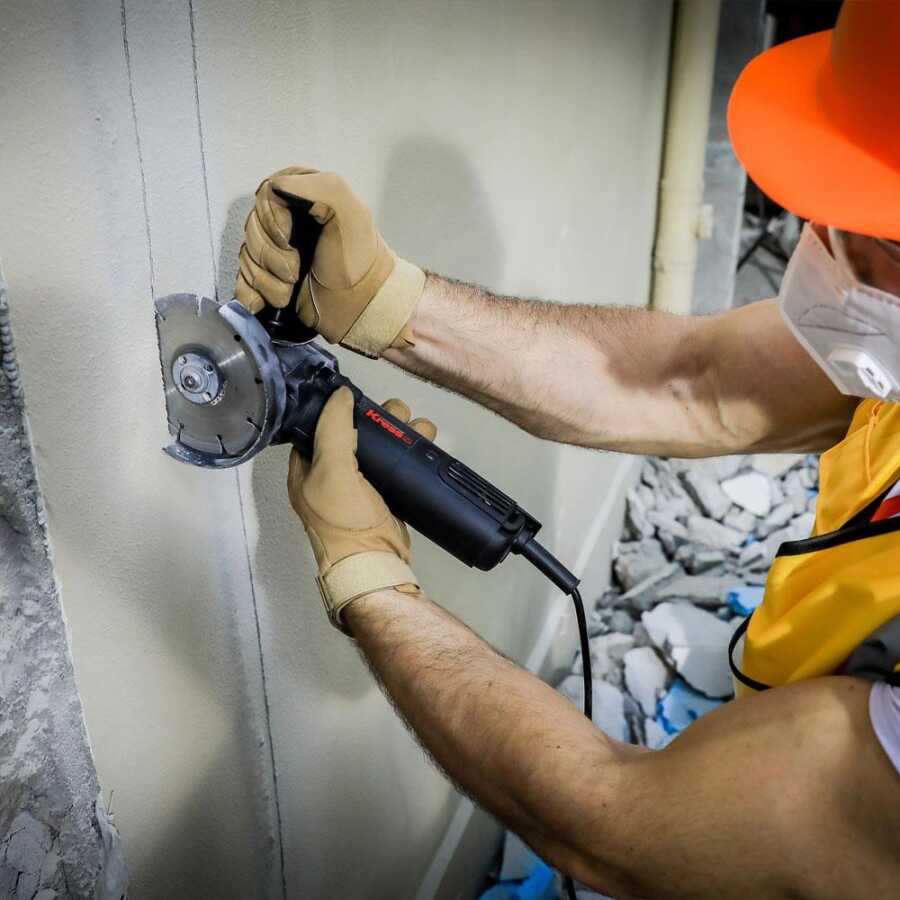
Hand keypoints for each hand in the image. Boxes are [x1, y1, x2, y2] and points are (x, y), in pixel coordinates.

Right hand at [235, 166, 425, 358]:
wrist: (359, 308)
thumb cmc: (358, 263)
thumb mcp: (352, 213)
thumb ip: (321, 186)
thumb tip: (276, 186)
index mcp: (305, 198)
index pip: (265, 196)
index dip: (273, 221)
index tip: (289, 239)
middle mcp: (288, 221)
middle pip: (252, 228)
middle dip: (272, 255)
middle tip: (298, 269)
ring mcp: (276, 252)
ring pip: (247, 256)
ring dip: (269, 278)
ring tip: (293, 286)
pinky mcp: (269, 279)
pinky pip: (243, 281)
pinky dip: (257, 293)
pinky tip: (277, 299)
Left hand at [288, 387, 436, 631]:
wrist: (377, 563)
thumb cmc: (345, 519)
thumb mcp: (332, 470)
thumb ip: (333, 429)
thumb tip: (342, 393)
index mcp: (307, 468)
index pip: (319, 425)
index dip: (338, 408)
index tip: (360, 397)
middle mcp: (333, 472)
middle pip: (357, 428)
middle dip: (380, 417)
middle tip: (396, 416)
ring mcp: (362, 482)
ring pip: (383, 441)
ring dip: (402, 429)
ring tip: (418, 428)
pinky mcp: (388, 490)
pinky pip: (399, 459)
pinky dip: (412, 447)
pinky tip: (425, 440)